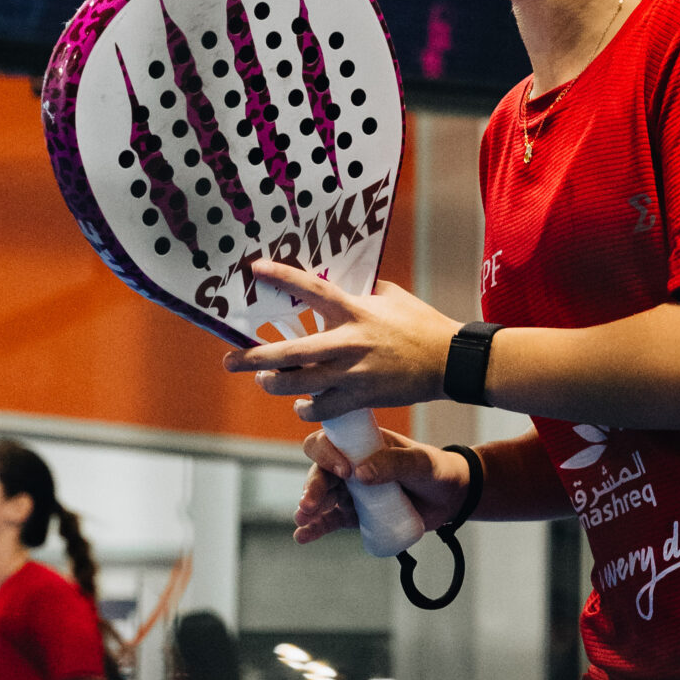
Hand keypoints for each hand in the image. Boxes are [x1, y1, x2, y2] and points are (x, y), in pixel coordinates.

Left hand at [221, 259, 459, 419]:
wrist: (449, 360)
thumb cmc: (420, 324)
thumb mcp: (391, 295)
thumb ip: (362, 289)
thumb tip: (342, 278)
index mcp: (354, 311)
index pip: (311, 290)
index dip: (281, 278)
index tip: (254, 270)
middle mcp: (347, 343)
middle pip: (289, 354)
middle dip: (253, 357)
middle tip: (230, 360)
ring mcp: (352, 374)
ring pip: (298, 386)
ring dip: (275, 385)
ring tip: (266, 380)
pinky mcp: (361, 397)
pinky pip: (322, 409)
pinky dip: (308, 409)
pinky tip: (304, 405)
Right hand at [293, 426, 472, 545]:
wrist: (451, 498)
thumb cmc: (435, 470)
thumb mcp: (420, 462)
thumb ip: (394, 464)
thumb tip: (359, 474)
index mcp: (361, 443)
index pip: (330, 442)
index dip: (328, 454)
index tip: (344, 470)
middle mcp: (351, 464)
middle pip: (320, 472)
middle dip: (312, 487)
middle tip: (310, 504)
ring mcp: (352, 491)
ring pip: (322, 498)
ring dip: (309, 508)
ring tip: (302, 520)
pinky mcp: (357, 515)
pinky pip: (332, 521)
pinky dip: (316, 528)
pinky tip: (302, 536)